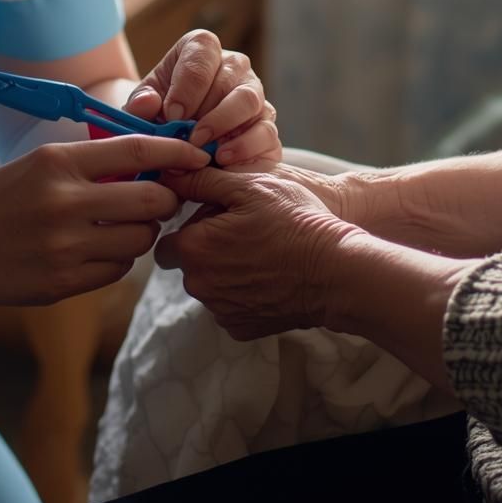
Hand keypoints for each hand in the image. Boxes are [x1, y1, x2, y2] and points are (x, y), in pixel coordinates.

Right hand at [0, 134, 208, 305]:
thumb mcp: (36, 165)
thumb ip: (88, 164)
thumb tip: (149, 165)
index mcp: (57, 162)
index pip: (138, 152)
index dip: (176, 154)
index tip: (196, 156)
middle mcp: (64, 202)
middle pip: (153, 201)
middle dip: (166, 201)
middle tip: (159, 201)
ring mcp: (65, 247)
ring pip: (140, 240)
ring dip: (141, 233)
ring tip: (120, 228)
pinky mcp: (63, 283)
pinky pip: (118, 271)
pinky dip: (118, 261)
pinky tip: (96, 252)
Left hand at [122, 29, 280, 170]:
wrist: (179, 143)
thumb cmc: (161, 115)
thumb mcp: (143, 108)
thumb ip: (140, 105)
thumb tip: (147, 103)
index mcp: (202, 49)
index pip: (203, 50)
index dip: (188, 83)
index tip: (172, 113)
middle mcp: (233, 65)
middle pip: (227, 78)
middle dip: (204, 110)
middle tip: (187, 137)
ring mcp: (254, 94)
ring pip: (249, 100)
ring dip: (224, 125)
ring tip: (202, 147)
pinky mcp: (266, 126)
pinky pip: (265, 131)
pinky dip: (244, 146)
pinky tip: (222, 158)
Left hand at [153, 166, 360, 339]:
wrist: (336, 272)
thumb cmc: (294, 222)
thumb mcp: (249, 187)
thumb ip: (202, 181)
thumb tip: (169, 173)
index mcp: (194, 250)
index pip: (165, 243)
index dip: (187, 228)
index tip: (212, 221)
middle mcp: (199, 286)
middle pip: (188, 265)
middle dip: (205, 250)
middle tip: (242, 233)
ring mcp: (221, 311)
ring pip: (209, 286)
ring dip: (223, 272)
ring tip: (260, 253)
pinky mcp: (241, 329)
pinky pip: (229, 307)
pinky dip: (242, 294)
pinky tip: (268, 277)